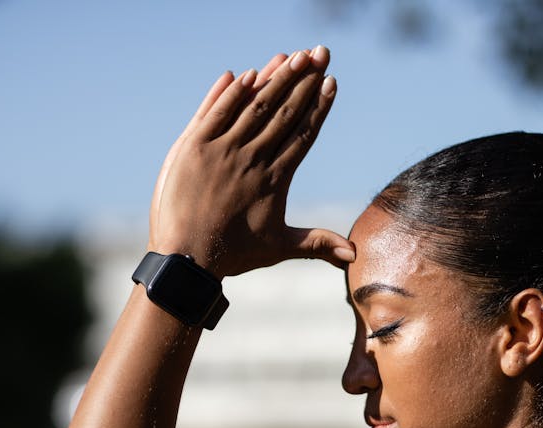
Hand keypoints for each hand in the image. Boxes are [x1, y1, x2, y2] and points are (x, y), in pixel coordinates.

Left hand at [147, 46, 353, 278]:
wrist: (186, 260)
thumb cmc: (233, 255)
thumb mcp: (279, 248)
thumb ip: (318, 243)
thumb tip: (356, 255)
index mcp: (275, 180)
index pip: (303, 134)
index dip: (318, 106)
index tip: (332, 82)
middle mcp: (251, 160)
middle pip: (283, 112)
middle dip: (304, 80)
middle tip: (321, 52)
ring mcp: (221, 151)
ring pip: (254, 107)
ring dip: (275, 78)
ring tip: (294, 55)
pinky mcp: (193, 147)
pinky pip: (216, 112)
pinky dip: (231, 93)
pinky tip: (247, 73)